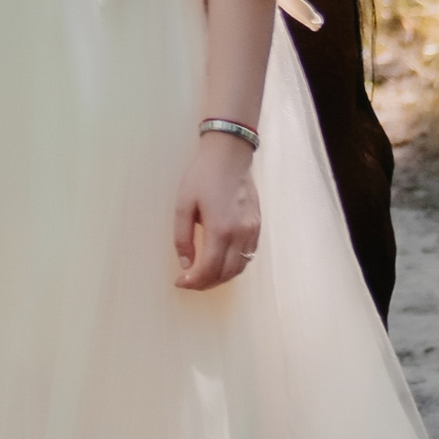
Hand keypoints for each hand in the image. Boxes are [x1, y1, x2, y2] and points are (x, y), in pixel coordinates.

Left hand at [173, 137, 259, 291]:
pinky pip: (248, 255)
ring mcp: (252, 230)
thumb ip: (183, 238)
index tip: (180, 282)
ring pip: (240, 268)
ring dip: (221, 277)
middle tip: (189, 282)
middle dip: (205, 283)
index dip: (193, 282)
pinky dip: (235, 265)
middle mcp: (240, 234)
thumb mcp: (183, 205)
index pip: (208, 269)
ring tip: (204, 276)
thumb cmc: (203, 176)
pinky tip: (221, 262)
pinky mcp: (258, 225)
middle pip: (225, 273)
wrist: (230, 154)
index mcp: (220, 229)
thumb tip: (185, 264)